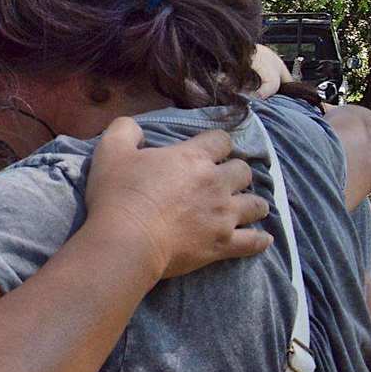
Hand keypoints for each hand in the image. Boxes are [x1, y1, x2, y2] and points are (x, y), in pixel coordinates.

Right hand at [83, 118, 269, 279]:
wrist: (126, 240)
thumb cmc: (118, 195)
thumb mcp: (110, 152)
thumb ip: (124, 131)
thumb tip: (135, 128)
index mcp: (193, 158)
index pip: (221, 140)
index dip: (216, 144)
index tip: (207, 151)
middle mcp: (217, 183)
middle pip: (243, 171)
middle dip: (234, 173)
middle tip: (221, 181)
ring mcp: (224, 215)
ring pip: (256, 205)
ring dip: (251, 203)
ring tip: (242, 207)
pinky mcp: (224, 243)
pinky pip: (253, 242)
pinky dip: (258, 240)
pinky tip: (260, 238)